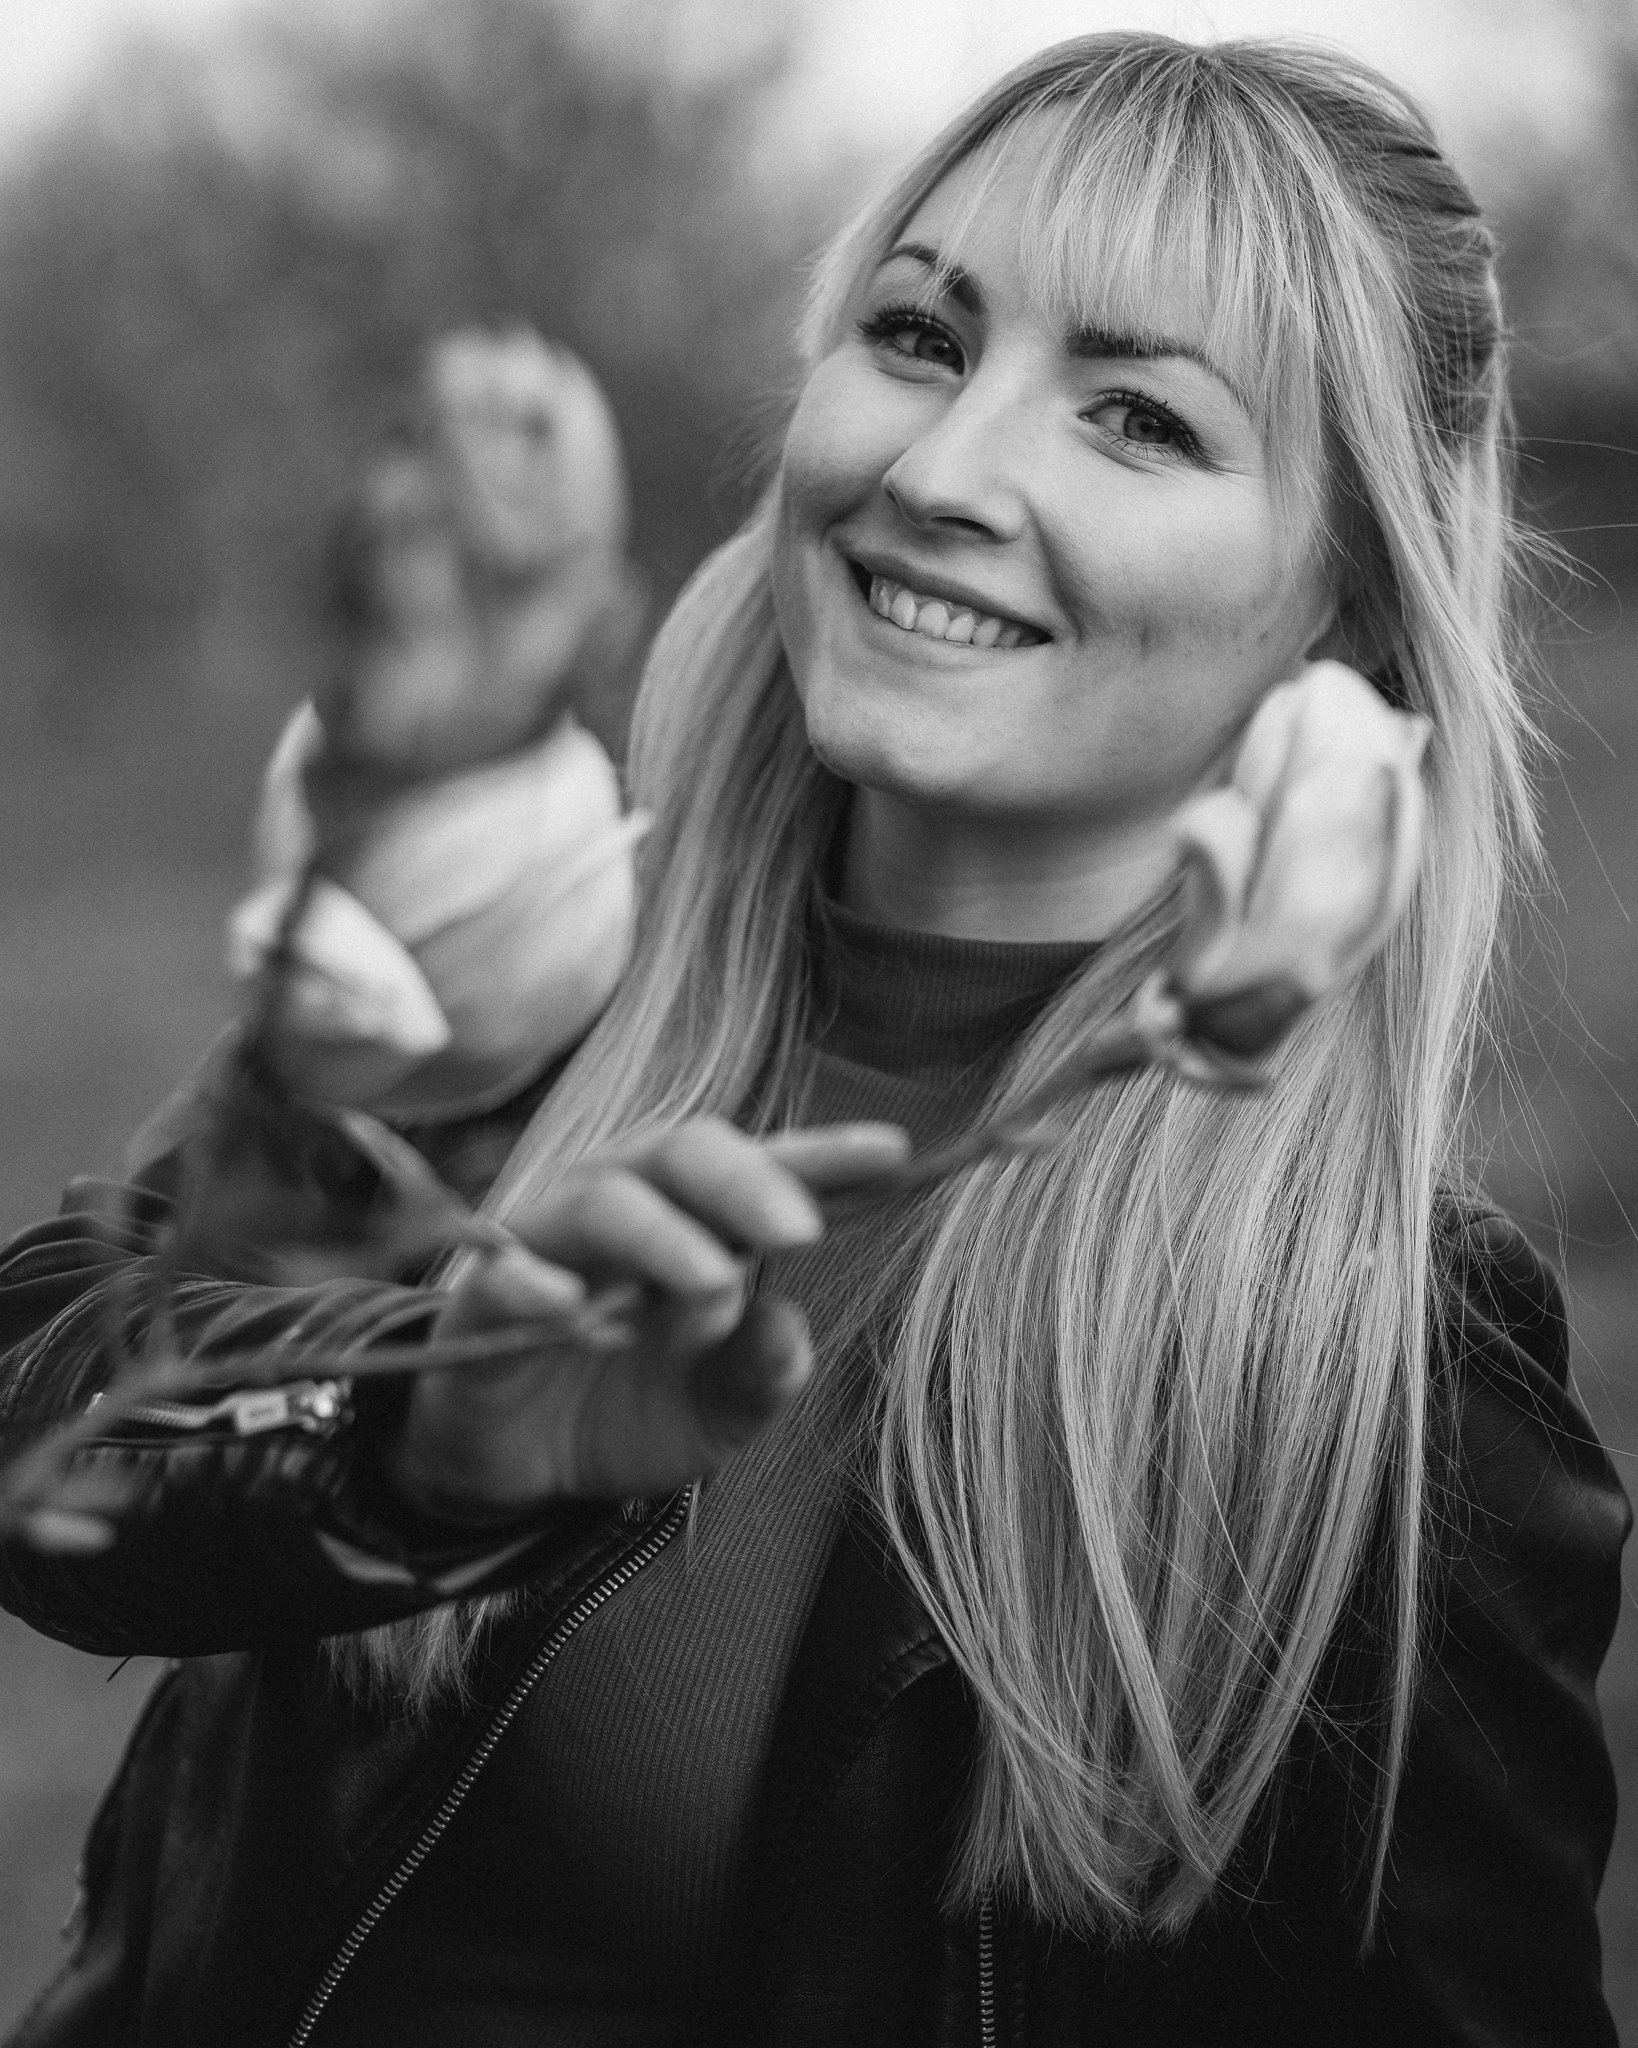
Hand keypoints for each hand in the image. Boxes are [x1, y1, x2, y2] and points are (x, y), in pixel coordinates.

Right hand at [385, 1117, 908, 1517]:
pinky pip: (505, 1272)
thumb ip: (762, 1373)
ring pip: (603, 1200)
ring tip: (714, 1283)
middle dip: (746, 1182)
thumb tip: (792, 1324)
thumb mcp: (717, 1410)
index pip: (764, 1169)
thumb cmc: (630, 1408)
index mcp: (698, 1221)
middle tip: (801, 1230)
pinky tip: (572, 1309)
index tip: (893, 1153)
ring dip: (663, 1235)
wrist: (519, 1469)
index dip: (825, 1155)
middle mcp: (627, 1206)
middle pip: (682, 1152)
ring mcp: (552, 1243)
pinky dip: (536, 1282)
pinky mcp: (486, 1296)